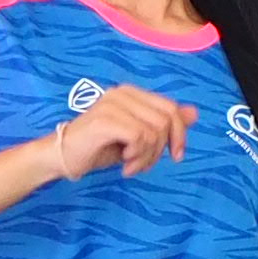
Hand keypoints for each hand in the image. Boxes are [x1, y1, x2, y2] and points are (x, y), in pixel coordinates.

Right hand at [48, 82, 192, 183]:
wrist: (63, 157)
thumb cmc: (99, 147)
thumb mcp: (138, 138)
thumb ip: (163, 123)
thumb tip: (194, 113)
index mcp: (132, 93)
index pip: (171, 108)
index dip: (180, 134)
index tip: (176, 156)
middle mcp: (123, 92)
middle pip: (167, 119)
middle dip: (161, 149)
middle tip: (144, 164)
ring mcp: (113, 104)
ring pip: (155, 130)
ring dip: (148, 157)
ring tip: (132, 165)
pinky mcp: (106, 119)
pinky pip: (140, 137)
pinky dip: (137, 157)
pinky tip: (125, 164)